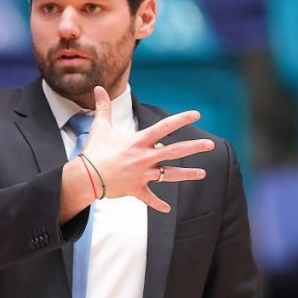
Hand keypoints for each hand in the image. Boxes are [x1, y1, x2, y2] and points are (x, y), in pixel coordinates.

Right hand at [80, 86, 213, 212]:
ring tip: (202, 174)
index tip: (196, 115)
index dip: (181, 119)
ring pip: (170, 175)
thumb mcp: (100, 127)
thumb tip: (98, 87)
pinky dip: (158, 204)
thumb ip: (103, 107)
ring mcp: (143, 174)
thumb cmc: (94, 151)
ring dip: (187, 174)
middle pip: (175, 151)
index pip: (164, 127)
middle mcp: (145, 158)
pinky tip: (167, 209)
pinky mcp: (137, 189)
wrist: (87, 177)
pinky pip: (150, 198)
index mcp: (139, 142)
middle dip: (194, 147)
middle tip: (210, 144)